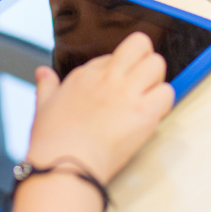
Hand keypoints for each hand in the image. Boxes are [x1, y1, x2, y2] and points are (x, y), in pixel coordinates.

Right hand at [26, 33, 173, 182]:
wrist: (64, 165)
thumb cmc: (53, 142)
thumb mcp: (43, 107)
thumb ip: (47, 86)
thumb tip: (43, 72)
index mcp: (85, 75)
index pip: (113, 56)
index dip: (118, 71)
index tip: (115, 89)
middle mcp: (108, 78)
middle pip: (140, 45)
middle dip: (145, 60)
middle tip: (141, 83)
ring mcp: (127, 93)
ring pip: (157, 63)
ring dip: (156, 81)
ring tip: (147, 100)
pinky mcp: (144, 113)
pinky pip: (167, 92)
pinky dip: (164, 103)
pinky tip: (151, 116)